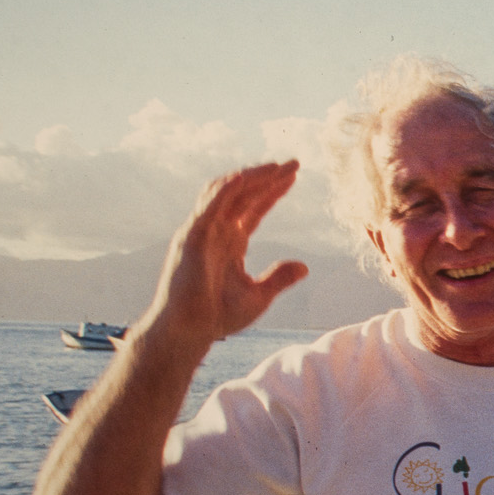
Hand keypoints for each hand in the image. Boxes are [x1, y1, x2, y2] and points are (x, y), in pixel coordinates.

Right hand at [142, 161, 308, 351]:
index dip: (272, 190)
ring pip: (226, 193)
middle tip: (293, 162)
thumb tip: (304, 266)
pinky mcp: (191, 237)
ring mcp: (202, 232)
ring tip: (276, 167)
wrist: (190, 332)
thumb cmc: (217, 316)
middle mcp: (215, 231)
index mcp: (230, 242)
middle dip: (267, 177)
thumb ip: (279, 278)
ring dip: (251, 177)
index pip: (253, 207)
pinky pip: (209, 206)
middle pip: (243, 195)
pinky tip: (246, 177)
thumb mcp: (258, 296)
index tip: (293, 175)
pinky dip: (226, 189)